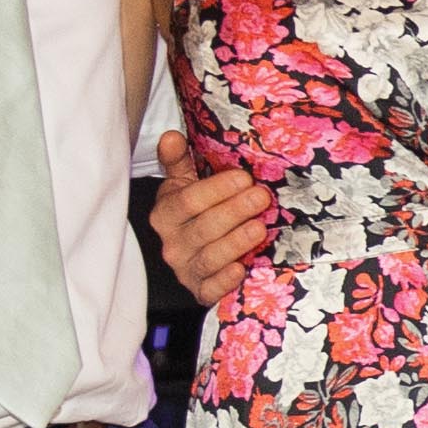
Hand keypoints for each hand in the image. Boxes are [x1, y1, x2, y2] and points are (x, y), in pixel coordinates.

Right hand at [150, 128, 272, 304]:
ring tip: (259, 228)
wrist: (188, 254)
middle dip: (234, 211)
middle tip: (261, 197)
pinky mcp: (200, 291)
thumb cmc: (192, 213)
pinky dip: (225, 281)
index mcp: (166, 214)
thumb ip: (178, 161)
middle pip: (203, 228)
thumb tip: (171, 136)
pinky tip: (242, 269)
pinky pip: (210, 290)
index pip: (188, 201)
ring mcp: (185, 270)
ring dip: (235, 243)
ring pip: (209, 258)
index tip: (244, 177)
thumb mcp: (182, 185)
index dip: (217, 189)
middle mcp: (172, 244)